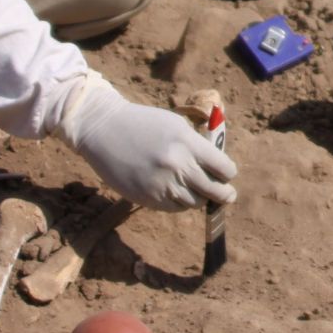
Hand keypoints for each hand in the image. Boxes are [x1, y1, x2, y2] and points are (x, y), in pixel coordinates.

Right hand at [56, 74, 237, 210]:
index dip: (228, 173)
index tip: (226, 174)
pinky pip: (175, 208)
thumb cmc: (144, 125)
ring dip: (200, 198)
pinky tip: (176, 192)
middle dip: (224, 194)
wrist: (103, 130)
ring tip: (199, 191)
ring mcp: (162, 184)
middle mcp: (177, 165)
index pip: (224, 168)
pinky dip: (180, 202)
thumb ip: (197, 145)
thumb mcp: (176, 125)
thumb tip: (218, 167)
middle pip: (215, 191)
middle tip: (227, 195)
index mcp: (187, 143)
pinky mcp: (147, 198)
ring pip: (195, 202)